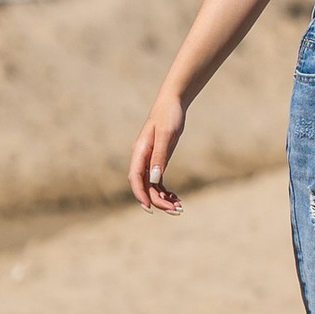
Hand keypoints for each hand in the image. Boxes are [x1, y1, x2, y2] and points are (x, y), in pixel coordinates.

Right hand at [129, 94, 186, 211]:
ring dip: (162, 198)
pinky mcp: (157, 160)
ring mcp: (149, 160)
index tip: (149, 208)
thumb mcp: (166, 135)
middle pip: (144, 185)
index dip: (140, 194)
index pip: (135, 178)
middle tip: (176, 210)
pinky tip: (176, 198)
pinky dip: (165, 191)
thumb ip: (160, 156)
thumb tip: (154, 179)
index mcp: (139, 151)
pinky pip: (157, 181)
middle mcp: (141, 158)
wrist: (173, 103)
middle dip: (158, 200)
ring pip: (151, 186)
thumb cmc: (169, 116)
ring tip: (179, 208)